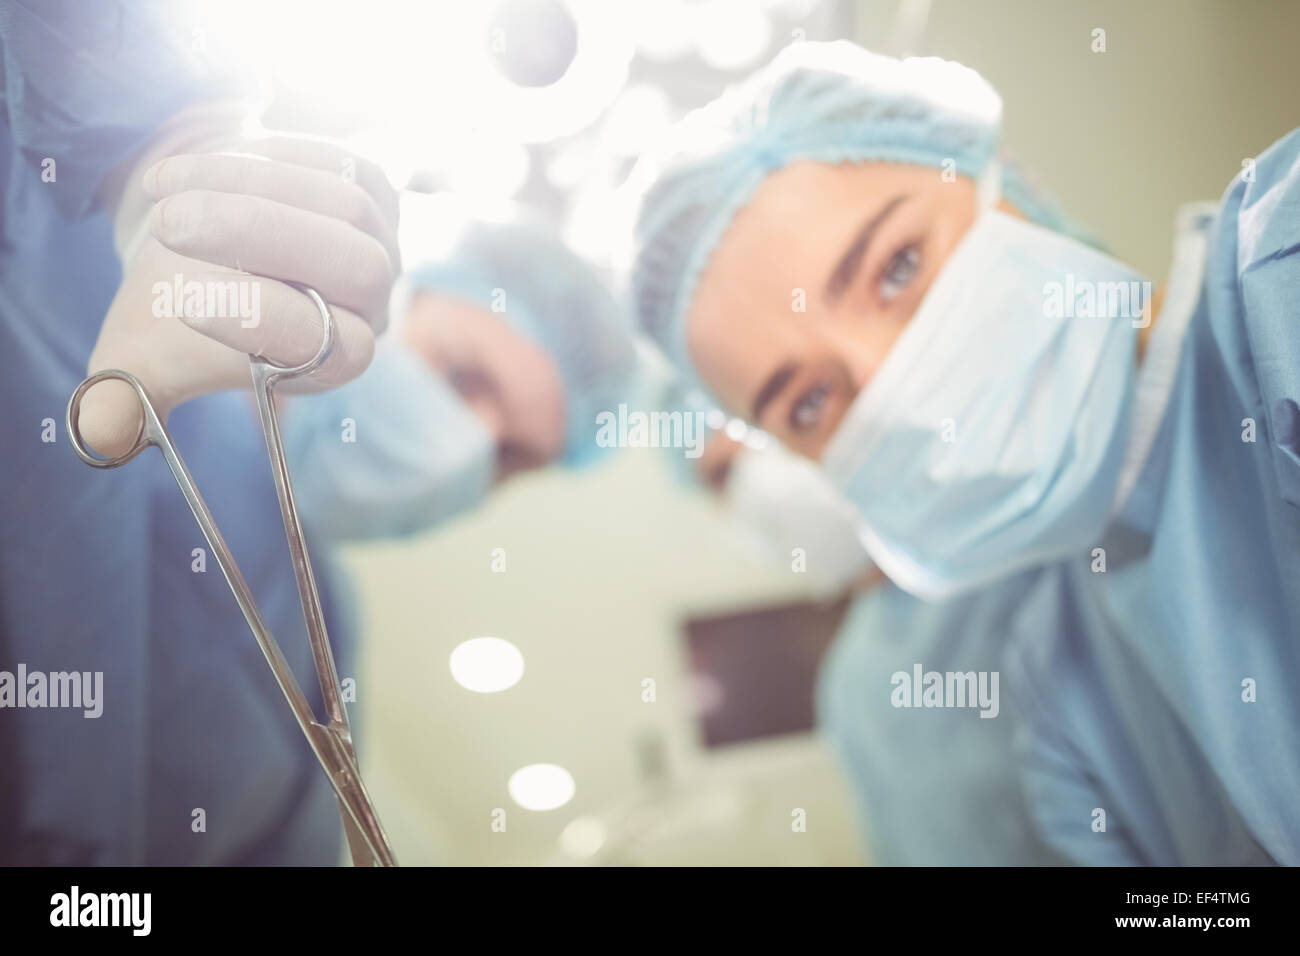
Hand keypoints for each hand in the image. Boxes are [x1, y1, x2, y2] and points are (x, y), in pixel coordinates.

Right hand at [78, 135, 399, 456]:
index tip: (184, 303)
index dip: (269, 324)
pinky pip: (339, 162)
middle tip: (170, 226)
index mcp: (331, 361)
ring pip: (345, 207)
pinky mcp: (368, 186)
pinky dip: (270, 156)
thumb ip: (126, 399)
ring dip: (252, 187)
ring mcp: (379, 241)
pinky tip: (206, 162)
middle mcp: (371, 305)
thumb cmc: (169, 301)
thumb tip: (105, 436)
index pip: (338, 349)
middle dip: (263, 239)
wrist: (189, 230)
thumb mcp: (139, 353)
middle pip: (357, 267)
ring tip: (165, 188)